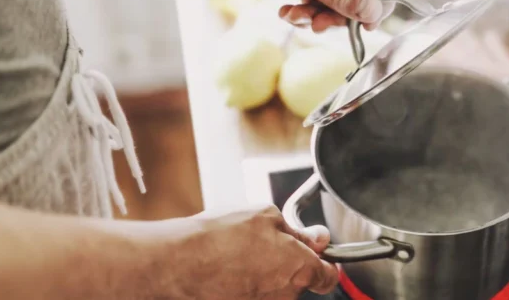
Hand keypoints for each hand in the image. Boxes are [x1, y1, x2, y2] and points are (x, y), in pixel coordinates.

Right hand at [167, 205, 338, 298]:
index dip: (323, 262)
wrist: (179, 262)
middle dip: (287, 261)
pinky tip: (228, 268)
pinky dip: (245, 282)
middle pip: (298, 279)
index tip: (315, 253)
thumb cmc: (221, 237)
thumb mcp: (266, 215)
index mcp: (300, 269)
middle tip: (263, 241)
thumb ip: (299, 231)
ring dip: (265, 272)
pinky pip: (252, 292)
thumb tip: (318, 238)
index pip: (328, 276)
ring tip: (239, 254)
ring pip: (274, 287)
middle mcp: (286, 295)